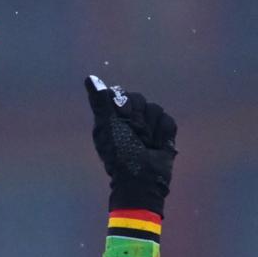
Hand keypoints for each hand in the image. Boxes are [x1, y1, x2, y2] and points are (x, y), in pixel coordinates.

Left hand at [85, 75, 176, 214]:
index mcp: (114, 117)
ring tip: (145, 144)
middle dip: (138, 118)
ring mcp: (148, 126)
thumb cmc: (119, 154)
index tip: (122, 119)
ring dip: (150, 129)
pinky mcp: (164, 133)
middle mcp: (131, 119)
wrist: (142, 178)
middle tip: (134, 136)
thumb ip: (100, 103)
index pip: (123, 94)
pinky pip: (168, 122)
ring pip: (155, 109)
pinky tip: (156, 147)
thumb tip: (89, 78)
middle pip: (140, 100)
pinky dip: (163, 135)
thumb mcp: (107, 126)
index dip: (124, 106)